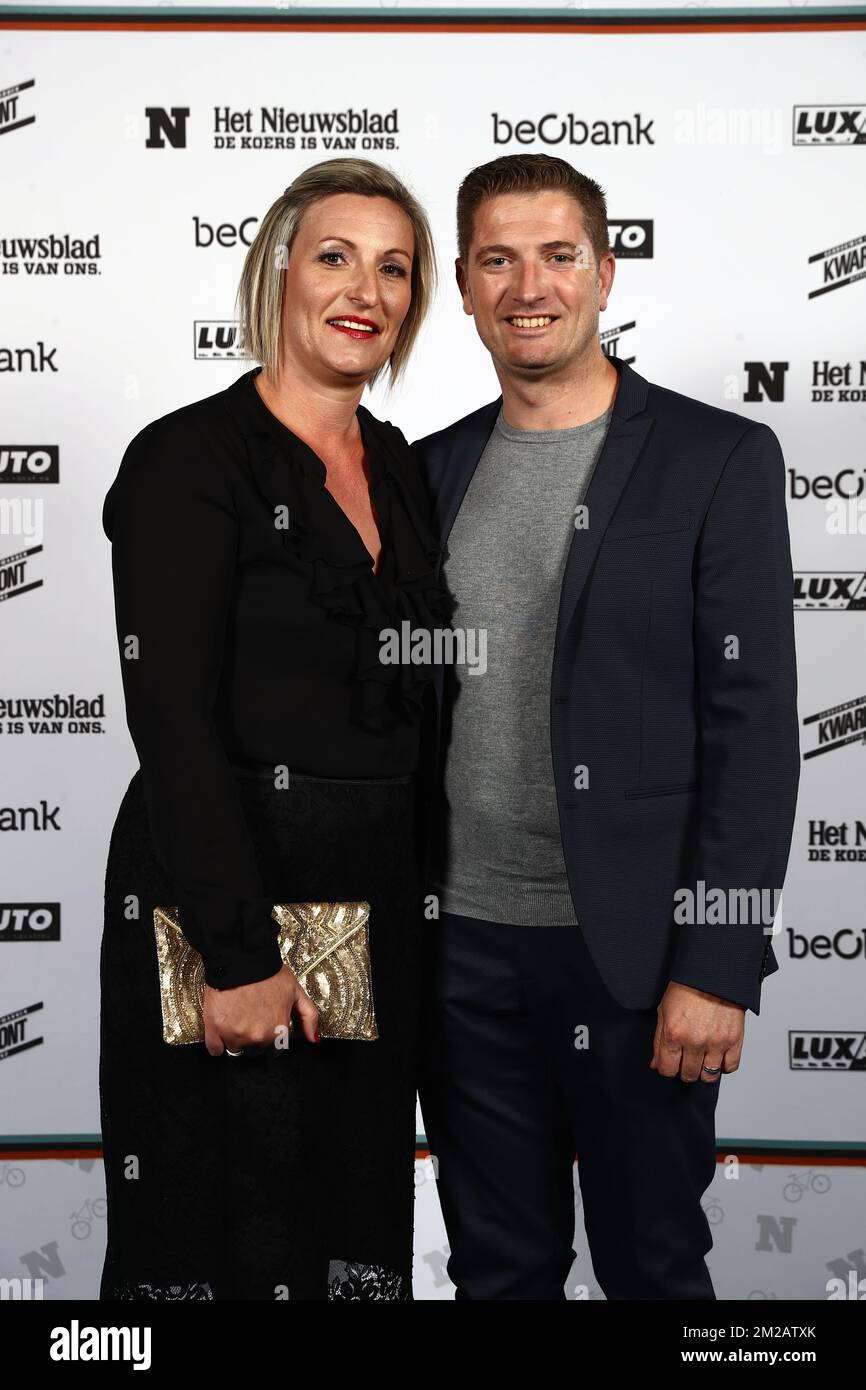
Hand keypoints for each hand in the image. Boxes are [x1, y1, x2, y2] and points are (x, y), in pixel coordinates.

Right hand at [203, 963, 319, 1056]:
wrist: (242, 958)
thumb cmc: (269, 973)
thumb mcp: (297, 991)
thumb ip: (309, 1017)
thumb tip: (313, 1040)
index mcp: (277, 1031)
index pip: (274, 1050)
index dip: (270, 1038)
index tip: (265, 1026)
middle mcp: (257, 1037)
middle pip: (255, 1051)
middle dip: (254, 1039)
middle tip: (251, 1019)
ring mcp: (234, 1035)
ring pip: (235, 1050)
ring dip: (236, 1040)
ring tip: (236, 1019)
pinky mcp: (214, 1030)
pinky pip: (214, 1049)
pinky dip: (217, 1043)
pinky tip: (221, 1029)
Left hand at [650, 982, 744, 1081]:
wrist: (712, 974)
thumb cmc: (686, 989)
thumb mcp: (664, 1011)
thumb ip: (659, 1041)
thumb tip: (656, 1064)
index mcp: (673, 1033)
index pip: (667, 1069)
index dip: (667, 1068)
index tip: (670, 1063)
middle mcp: (694, 1041)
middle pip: (688, 1074)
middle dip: (684, 1070)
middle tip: (686, 1058)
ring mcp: (716, 1042)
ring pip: (708, 1076)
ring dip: (703, 1071)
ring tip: (702, 1059)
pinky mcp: (734, 1040)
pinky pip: (730, 1068)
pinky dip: (723, 1066)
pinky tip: (717, 1055)